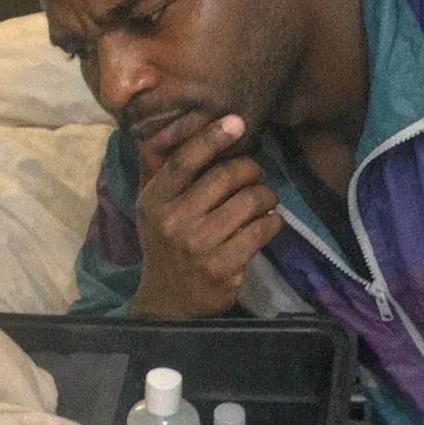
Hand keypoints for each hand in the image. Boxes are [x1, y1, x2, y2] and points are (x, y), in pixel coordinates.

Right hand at [130, 114, 282, 317]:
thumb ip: (156, 169)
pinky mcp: (225, 268)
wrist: (169, 302)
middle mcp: (175, 221)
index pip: (184, 161)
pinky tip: (269, 222)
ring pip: (250, 201)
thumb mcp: (151, 208)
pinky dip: (273, 222)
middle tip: (254, 174)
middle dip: (250, 169)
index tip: (237, 122)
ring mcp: (200, 246)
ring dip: (266, 195)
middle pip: (226, 176)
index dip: (212, 137)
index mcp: (155, 201)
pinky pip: (262, 230)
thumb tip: (155, 127)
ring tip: (264, 199)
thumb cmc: (163, 245)